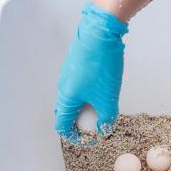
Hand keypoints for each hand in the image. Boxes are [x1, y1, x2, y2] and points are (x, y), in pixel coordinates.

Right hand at [53, 3, 127, 143]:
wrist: (100, 31)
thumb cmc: (101, 66)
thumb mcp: (108, 98)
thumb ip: (106, 118)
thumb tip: (104, 130)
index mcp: (66, 99)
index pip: (62, 126)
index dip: (76, 137)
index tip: (92, 139)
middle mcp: (62, 87)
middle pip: (67, 113)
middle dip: (82, 122)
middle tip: (99, 123)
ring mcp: (68, 74)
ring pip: (74, 98)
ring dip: (87, 106)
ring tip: (105, 104)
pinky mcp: (75, 64)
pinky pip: (79, 85)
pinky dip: (89, 92)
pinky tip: (104, 86)